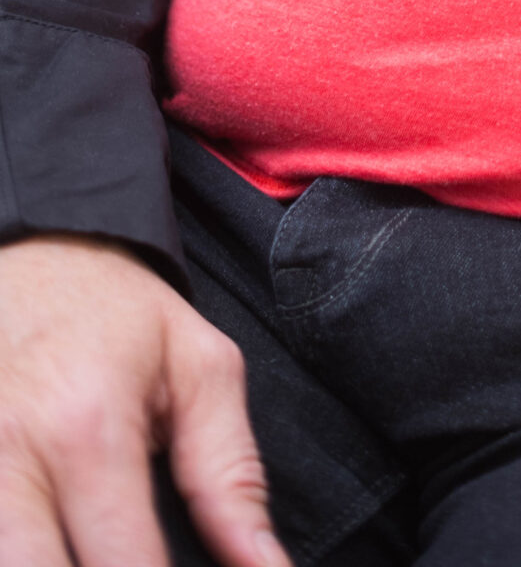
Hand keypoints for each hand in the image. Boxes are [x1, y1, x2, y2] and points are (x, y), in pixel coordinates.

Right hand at [0, 234, 289, 566]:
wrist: (37, 250)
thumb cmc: (121, 313)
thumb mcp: (201, 369)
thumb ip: (232, 477)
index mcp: (89, 431)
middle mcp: (11, 459)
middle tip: (132, 566)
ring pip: (3, 563)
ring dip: (46, 566)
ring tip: (93, 555)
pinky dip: (16, 547)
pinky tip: (49, 544)